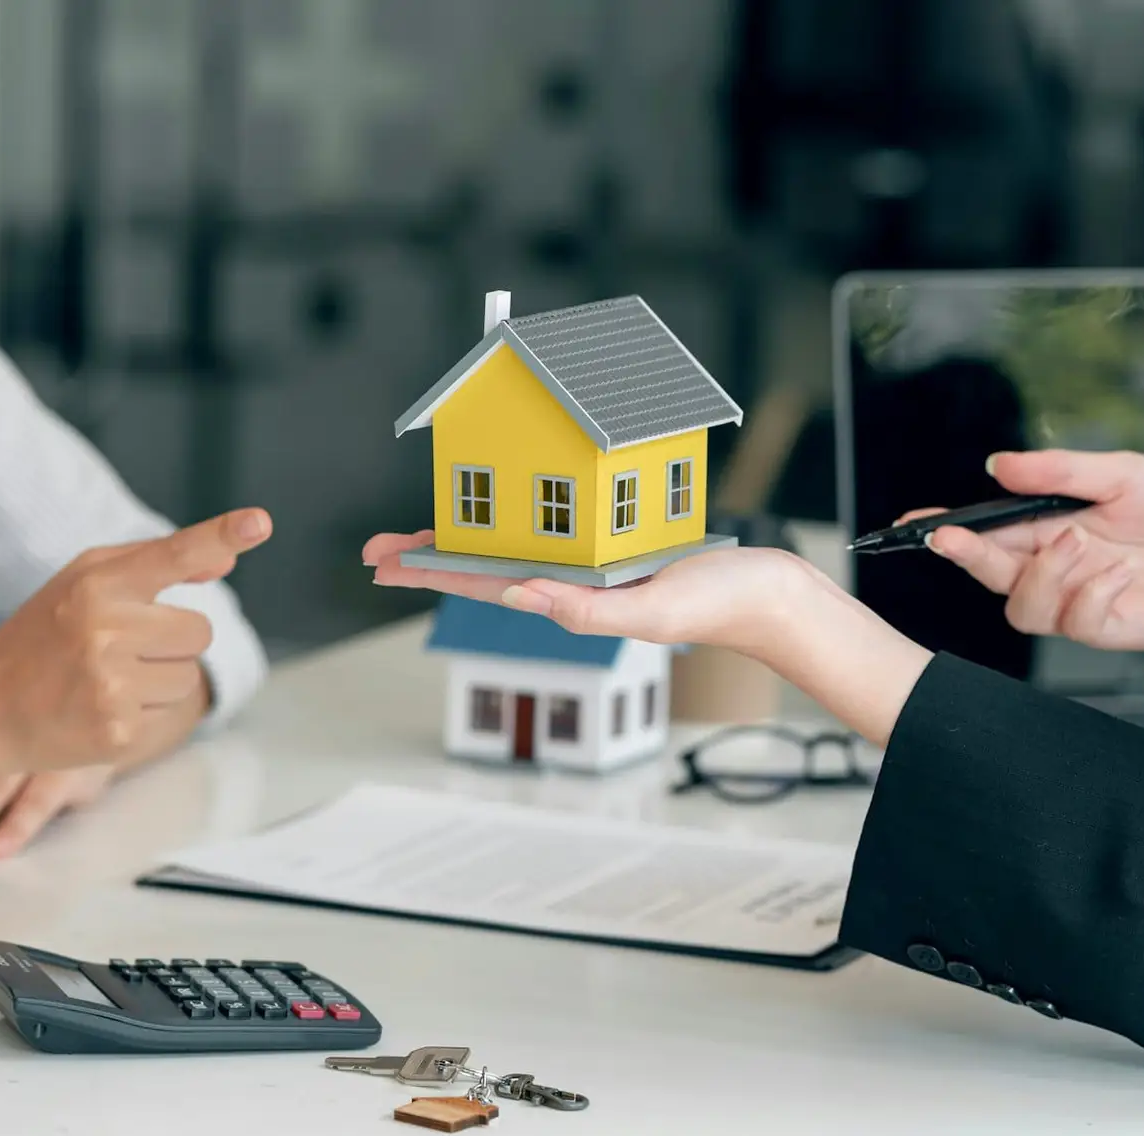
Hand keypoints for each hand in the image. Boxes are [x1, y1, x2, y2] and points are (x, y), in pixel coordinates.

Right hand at [0, 508, 270, 776]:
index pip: (172, 554)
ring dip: (160, 681)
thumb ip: (154, 564)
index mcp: (95, 584)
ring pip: (188, 677)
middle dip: (171, 642)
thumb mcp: (81, 584)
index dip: (219, 535)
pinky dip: (144, 714)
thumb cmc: (40, 637)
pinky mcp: (117, 732)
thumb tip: (229, 559)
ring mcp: (111, 685)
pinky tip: (100, 710)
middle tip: (119, 650)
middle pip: (199, 631)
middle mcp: (104, 630)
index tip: (259, 523)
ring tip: (105, 681)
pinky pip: (170, 715)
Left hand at [365, 530, 929, 745]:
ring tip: (416, 536)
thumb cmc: (719, 606)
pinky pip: (556, 529)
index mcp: (570, 596)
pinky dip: (521, 521)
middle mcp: (571, 580)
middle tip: (373, 552)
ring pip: (511, 545)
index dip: (429, 570)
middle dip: (428, 557)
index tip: (382, 563)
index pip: (483, 580)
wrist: (770, 595)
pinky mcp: (614, 544)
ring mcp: (590, 563)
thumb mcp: (651, 612)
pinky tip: (502, 516)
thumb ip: (589, 611)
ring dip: (463, 539)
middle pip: (483, 563)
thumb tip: (521, 596)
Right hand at [914, 450, 1143, 650]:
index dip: (945, 530)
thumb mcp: (1122, 473)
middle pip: (990, 574)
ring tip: (1081, 543)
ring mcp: (1080, 604)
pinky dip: (1091, 593)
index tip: (912, 523)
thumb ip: (1059, 473)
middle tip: (953, 537)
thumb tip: (997, 465)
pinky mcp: (1110, 629)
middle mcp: (1057, 571)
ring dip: (1042, 574)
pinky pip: (1075, 622)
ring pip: (1022, 608)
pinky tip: (1122, 573)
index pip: (986, 534)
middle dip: (966, 556)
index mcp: (1050, 530)